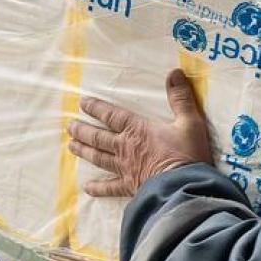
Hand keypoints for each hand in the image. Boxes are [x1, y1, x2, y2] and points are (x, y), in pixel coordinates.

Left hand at [66, 70, 213, 196]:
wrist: (184, 187)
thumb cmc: (187, 154)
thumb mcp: (189, 122)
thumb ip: (180, 97)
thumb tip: (175, 72)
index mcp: (138, 130)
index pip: (112, 116)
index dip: (97, 108)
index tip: (83, 103)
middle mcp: (126, 147)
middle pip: (99, 137)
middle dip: (83, 131)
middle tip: (70, 127)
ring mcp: (125, 168)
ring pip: (99, 158)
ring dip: (84, 151)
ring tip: (71, 146)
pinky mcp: (129, 187)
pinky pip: (110, 188)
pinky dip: (98, 188)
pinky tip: (87, 188)